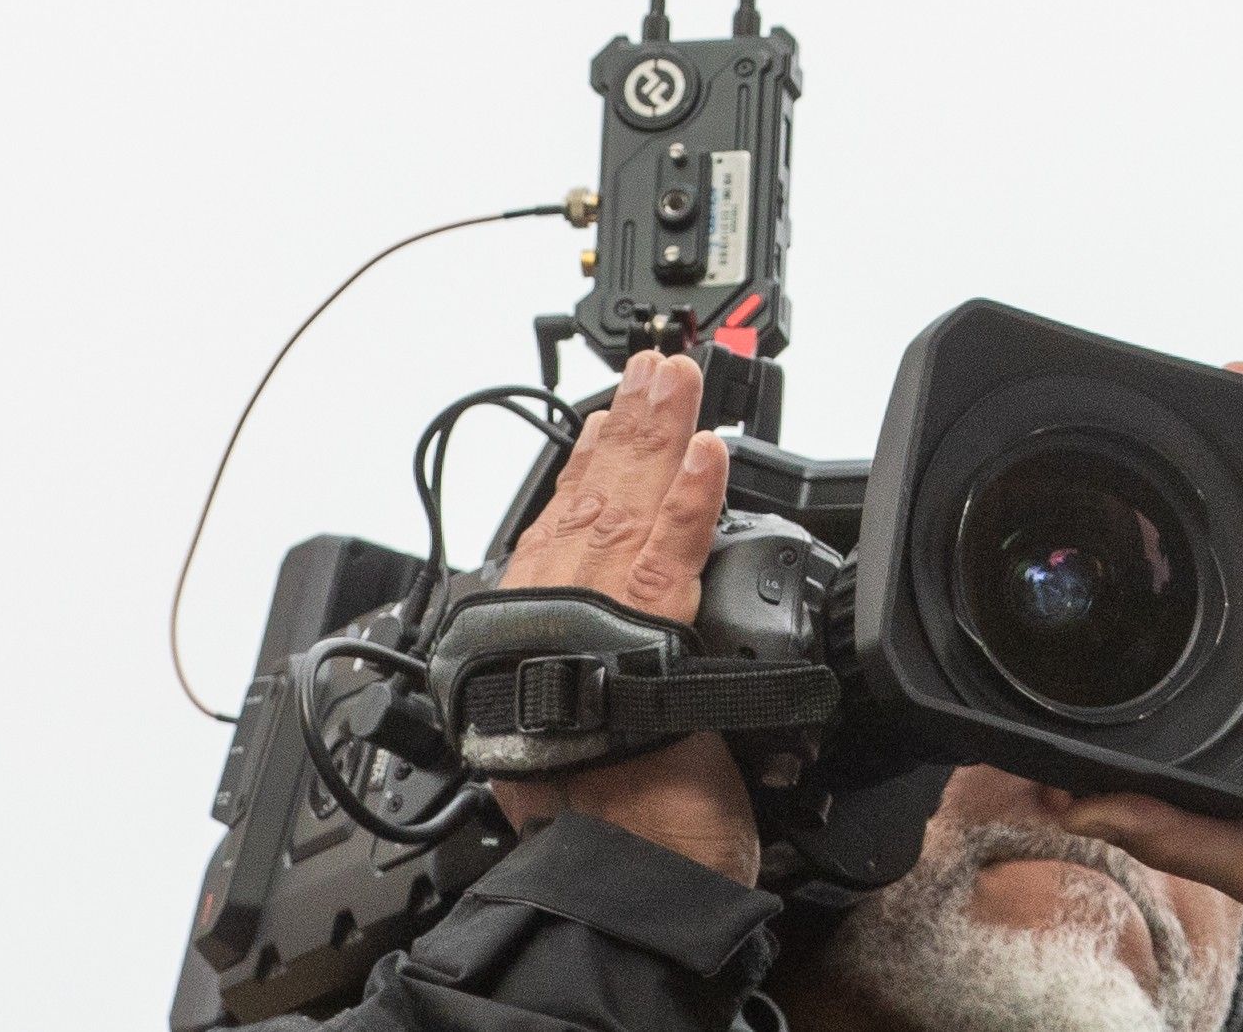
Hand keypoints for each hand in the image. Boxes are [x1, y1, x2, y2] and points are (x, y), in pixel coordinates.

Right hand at [485, 351, 756, 884]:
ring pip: (627, 508)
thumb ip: (603, 676)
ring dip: (657, 435)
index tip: (610, 415)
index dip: (589, 465)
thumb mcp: (589, 735)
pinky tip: (709, 450)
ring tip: (675, 379)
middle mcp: (552, 622)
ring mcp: (595, 625)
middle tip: (651, 368)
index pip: (561, 531)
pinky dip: (693, 498)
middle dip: (624, 428)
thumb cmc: (608, 824)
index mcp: (534, 642)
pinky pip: (675, 551)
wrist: (618, 875)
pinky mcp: (651, 639)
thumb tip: (633, 657)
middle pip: (589, 503)